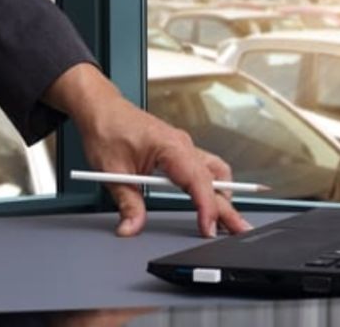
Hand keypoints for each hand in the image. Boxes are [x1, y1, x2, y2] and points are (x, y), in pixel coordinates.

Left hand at [45, 64, 251, 237]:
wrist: (100, 108)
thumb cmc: (107, 128)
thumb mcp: (112, 172)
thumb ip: (127, 203)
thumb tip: (132, 227)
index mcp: (171, 147)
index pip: (198, 181)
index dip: (207, 208)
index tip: (209, 228)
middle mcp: (183, 145)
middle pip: (214, 180)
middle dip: (227, 208)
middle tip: (239, 230)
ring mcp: (183, 147)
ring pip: (215, 172)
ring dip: (223, 195)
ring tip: (228, 219)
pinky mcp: (178, 150)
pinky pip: (204, 168)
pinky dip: (212, 186)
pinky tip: (212, 199)